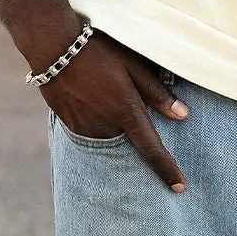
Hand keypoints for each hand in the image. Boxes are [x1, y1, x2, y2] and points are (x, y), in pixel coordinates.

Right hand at [42, 31, 188, 191]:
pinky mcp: (69, 125)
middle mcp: (106, 126)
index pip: (152, 150)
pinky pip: (91, 129)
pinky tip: (92, 95)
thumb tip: (183, 115)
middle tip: (121, 97)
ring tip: (104, 91)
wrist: (54, 47)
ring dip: (114, 121)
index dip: (168, 170)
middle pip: (129, 139)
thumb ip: (158, 93)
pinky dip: (97, 118)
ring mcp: (86, 128)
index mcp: (127, 112)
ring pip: (110, 134)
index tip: (179, 188)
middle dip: (133, 127)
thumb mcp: (135, 65)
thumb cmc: (99, 51)